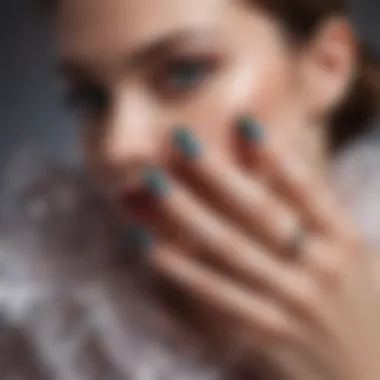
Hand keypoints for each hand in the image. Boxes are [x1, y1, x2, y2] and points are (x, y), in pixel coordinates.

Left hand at [132, 117, 379, 379]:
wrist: (371, 375)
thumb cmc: (365, 306)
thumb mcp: (358, 255)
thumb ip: (321, 218)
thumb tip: (281, 172)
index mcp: (345, 242)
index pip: (307, 188)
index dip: (276, 153)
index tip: (242, 121)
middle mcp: (319, 267)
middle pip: (260, 211)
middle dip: (217, 173)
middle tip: (180, 138)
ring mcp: (292, 301)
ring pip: (232, 249)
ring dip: (188, 215)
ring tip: (153, 185)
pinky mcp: (268, 332)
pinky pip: (219, 296)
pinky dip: (184, 273)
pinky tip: (152, 249)